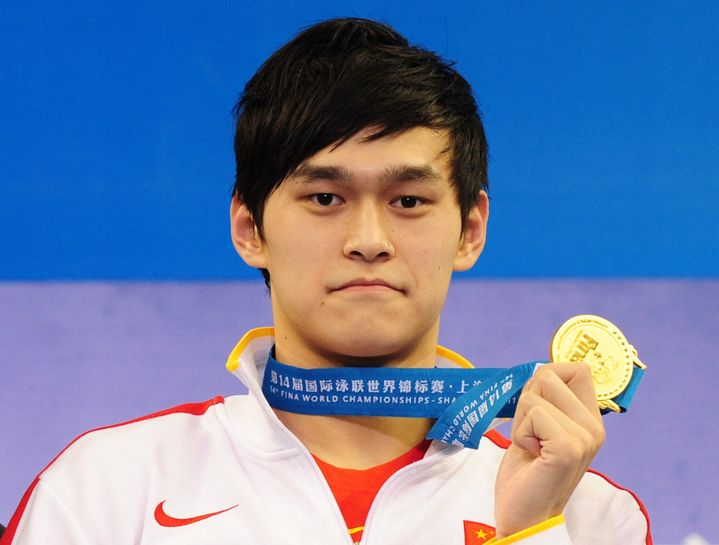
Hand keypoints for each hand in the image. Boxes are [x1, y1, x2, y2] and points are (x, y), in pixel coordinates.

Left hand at [493, 363, 604, 537]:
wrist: (523, 514)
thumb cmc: (528, 470)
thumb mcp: (540, 425)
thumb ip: (547, 398)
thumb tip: (541, 369)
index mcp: (591, 420)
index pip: (578, 368)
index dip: (548, 378)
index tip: (538, 408)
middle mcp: (594, 427)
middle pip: (550, 374)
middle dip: (528, 399)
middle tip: (532, 433)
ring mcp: (585, 438)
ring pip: (536, 393)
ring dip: (522, 418)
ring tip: (531, 445)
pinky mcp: (568, 448)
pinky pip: (533, 411)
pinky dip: (520, 431)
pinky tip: (531, 454)